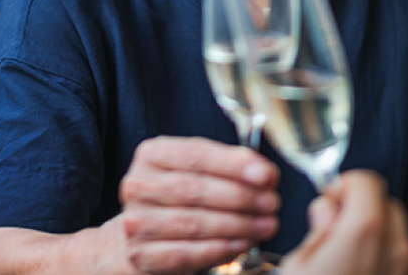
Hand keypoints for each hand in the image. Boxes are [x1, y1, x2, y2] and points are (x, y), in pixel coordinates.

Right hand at [115, 136, 278, 274]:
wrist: (143, 234)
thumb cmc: (178, 198)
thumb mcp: (199, 171)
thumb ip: (229, 166)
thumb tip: (263, 171)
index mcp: (152, 154)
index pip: (195, 154)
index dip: (233, 165)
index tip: (265, 175)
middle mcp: (138, 185)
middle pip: (194, 189)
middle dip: (240, 196)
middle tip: (270, 203)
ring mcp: (137, 221)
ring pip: (192, 223)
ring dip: (236, 225)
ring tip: (265, 225)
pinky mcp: (141, 254)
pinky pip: (184, 253)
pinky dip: (218, 250)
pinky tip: (241, 244)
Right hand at [282, 171, 407, 274]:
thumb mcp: (299, 263)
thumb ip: (318, 228)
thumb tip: (327, 211)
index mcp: (364, 231)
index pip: (367, 181)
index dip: (344, 185)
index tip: (331, 199)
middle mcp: (395, 246)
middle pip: (384, 202)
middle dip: (360, 208)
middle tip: (335, 229)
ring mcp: (406, 267)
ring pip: (396, 229)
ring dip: (373, 232)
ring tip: (346, 254)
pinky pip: (400, 254)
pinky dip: (383, 252)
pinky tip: (359, 268)